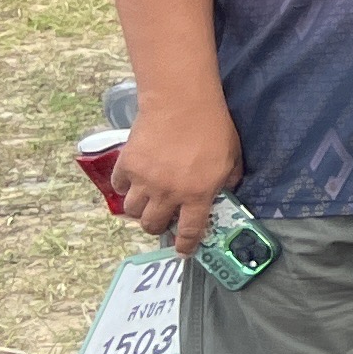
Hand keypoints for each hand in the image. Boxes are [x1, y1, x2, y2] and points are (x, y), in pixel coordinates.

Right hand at [114, 90, 241, 256]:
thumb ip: (229, 179)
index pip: (190, 230)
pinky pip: (119, 187)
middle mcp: (168, 194)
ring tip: (147, 200)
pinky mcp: (126, 166)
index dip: (185, 244)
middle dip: (157, 226)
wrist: (181, 103)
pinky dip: (125, 188)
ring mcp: (144, 181)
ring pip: (132, 211)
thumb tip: (224, 191)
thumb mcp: (233, 157)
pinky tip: (133, 180)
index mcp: (197, 194)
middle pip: (152, 225)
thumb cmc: (213, 127)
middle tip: (163, 217)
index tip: (183, 250)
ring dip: (140, 210)